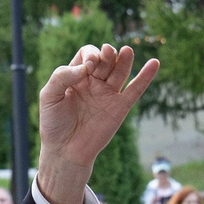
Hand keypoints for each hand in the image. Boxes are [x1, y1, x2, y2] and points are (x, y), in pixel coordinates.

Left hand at [35, 44, 160, 203]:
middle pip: (105, 59)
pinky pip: (135, 90)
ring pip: (120, 71)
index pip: (87, 54)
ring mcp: (108, 94)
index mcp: (76, 76)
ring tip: (126, 51)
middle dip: (107, 54)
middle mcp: (93, 82)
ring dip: (124, 59)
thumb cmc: (54, 124)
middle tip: (105, 55)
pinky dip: (145, 77)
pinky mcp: (120, 107)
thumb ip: (61, 76)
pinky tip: (154, 63)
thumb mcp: (48, 96)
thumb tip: (86, 67)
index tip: (87, 68)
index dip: (90, 54)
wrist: (65, 151)